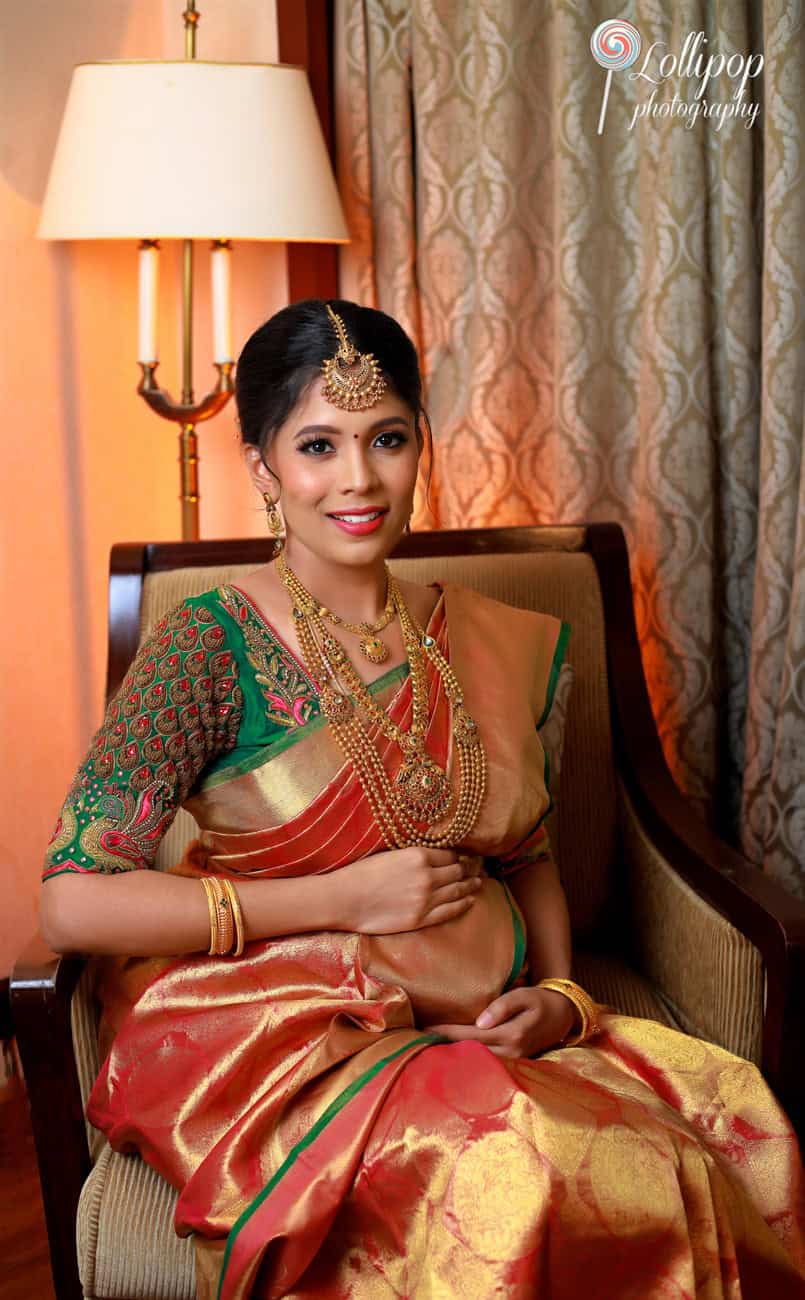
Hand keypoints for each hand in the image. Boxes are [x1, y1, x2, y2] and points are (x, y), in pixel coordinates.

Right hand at [335, 847, 482, 934]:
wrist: (344, 898)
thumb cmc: (361, 873)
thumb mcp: (390, 853)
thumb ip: (414, 855)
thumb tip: (432, 855)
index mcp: (418, 856)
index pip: (450, 854)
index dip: (461, 854)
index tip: (468, 855)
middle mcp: (427, 877)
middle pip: (458, 871)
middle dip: (471, 868)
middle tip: (480, 867)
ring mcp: (425, 900)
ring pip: (458, 890)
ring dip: (471, 885)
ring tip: (479, 882)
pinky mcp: (420, 919)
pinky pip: (450, 911)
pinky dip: (463, 904)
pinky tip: (470, 900)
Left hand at [425, 985, 575, 1057]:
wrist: (564, 1016)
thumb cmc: (540, 1001)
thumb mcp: (524, 995)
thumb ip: (502, 1006)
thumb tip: (480, 1022)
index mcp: (511, 1036)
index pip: (470, 1036)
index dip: (447, 1031)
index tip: (426, 1027)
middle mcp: (511, 1054)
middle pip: (470, 1053)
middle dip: (445, 1047)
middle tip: (419, 1040)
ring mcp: (513, 1063)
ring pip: (477, 1062)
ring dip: (454, 1056)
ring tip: (430, 1048)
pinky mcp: (514, 1065)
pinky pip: (487, 1064)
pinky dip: (468, 1059)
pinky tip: (452, 1054)